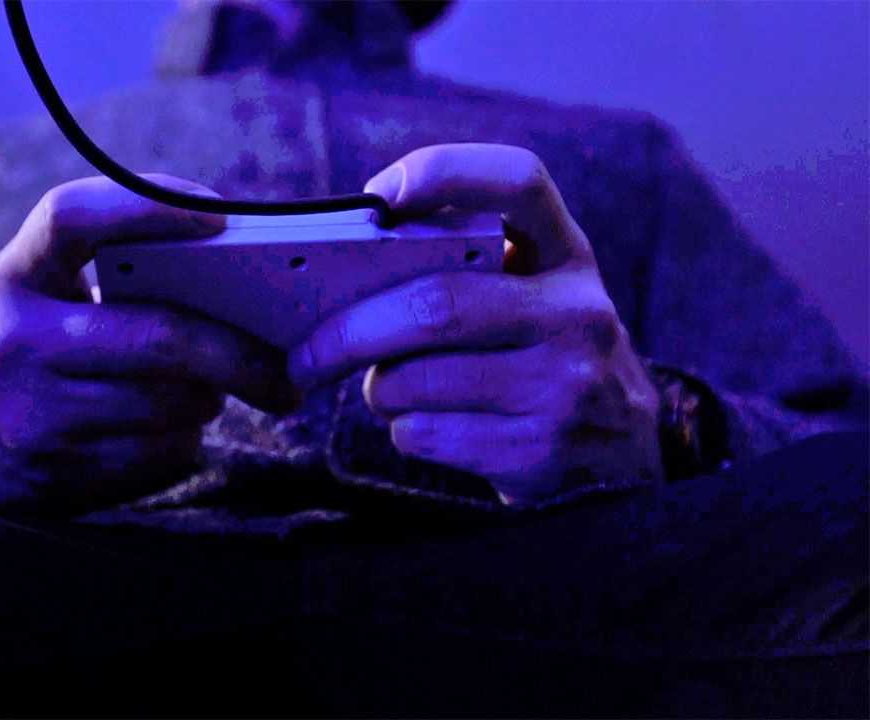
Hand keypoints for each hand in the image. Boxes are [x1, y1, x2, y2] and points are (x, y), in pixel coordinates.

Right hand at [0, 175, 297, 513]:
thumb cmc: (5, 359)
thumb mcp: (26, 302)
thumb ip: (100, 278)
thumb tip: (230, 275)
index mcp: (11, 279)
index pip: (73, 219)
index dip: (149, 205)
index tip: (221, 214)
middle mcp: (15, 343)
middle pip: (161, 338)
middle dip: (241, 355)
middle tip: (287, 367)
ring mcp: (33, 417)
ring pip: (173, 405)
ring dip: (209, 399)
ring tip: (210, 391)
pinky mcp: (56, 478)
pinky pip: (161, 457)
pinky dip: (183, 443)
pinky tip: (167, 432)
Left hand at [288, 145, 662, 504]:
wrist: (622, 458)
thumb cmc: (543, 356)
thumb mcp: (536, 296)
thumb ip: (467, 270)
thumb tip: (342, 274)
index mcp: (568, 255)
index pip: (518, 181)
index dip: (443, 172)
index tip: (377, 197)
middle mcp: (576, 313)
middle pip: (434, 304)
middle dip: (349, 332)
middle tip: (306, 353)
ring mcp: (565, 385)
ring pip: (417, 379)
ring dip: (378, 388)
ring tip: (384, 388)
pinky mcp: (539, 451)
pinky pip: (424, 433)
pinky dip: (401, 428)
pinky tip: (422, 424)